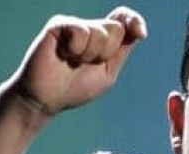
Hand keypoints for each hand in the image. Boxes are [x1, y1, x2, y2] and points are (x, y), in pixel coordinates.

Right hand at [6, 7, 146, 113]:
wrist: (47, 98)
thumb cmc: (75, 88)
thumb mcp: (108, 72)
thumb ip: (122, 51)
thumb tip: (139, 31)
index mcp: (105, 39)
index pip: (125, 19)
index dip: (135, 21)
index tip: (141, 33)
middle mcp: (90, 28)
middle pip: (117, 28)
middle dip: (106, 53)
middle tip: (86, 64)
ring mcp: (74, 24)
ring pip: (101, 31)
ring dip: (89, 54)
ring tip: (72, 61)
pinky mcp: (59, 24)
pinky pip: (81, 30)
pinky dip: (76, 49)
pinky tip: (64, 54)